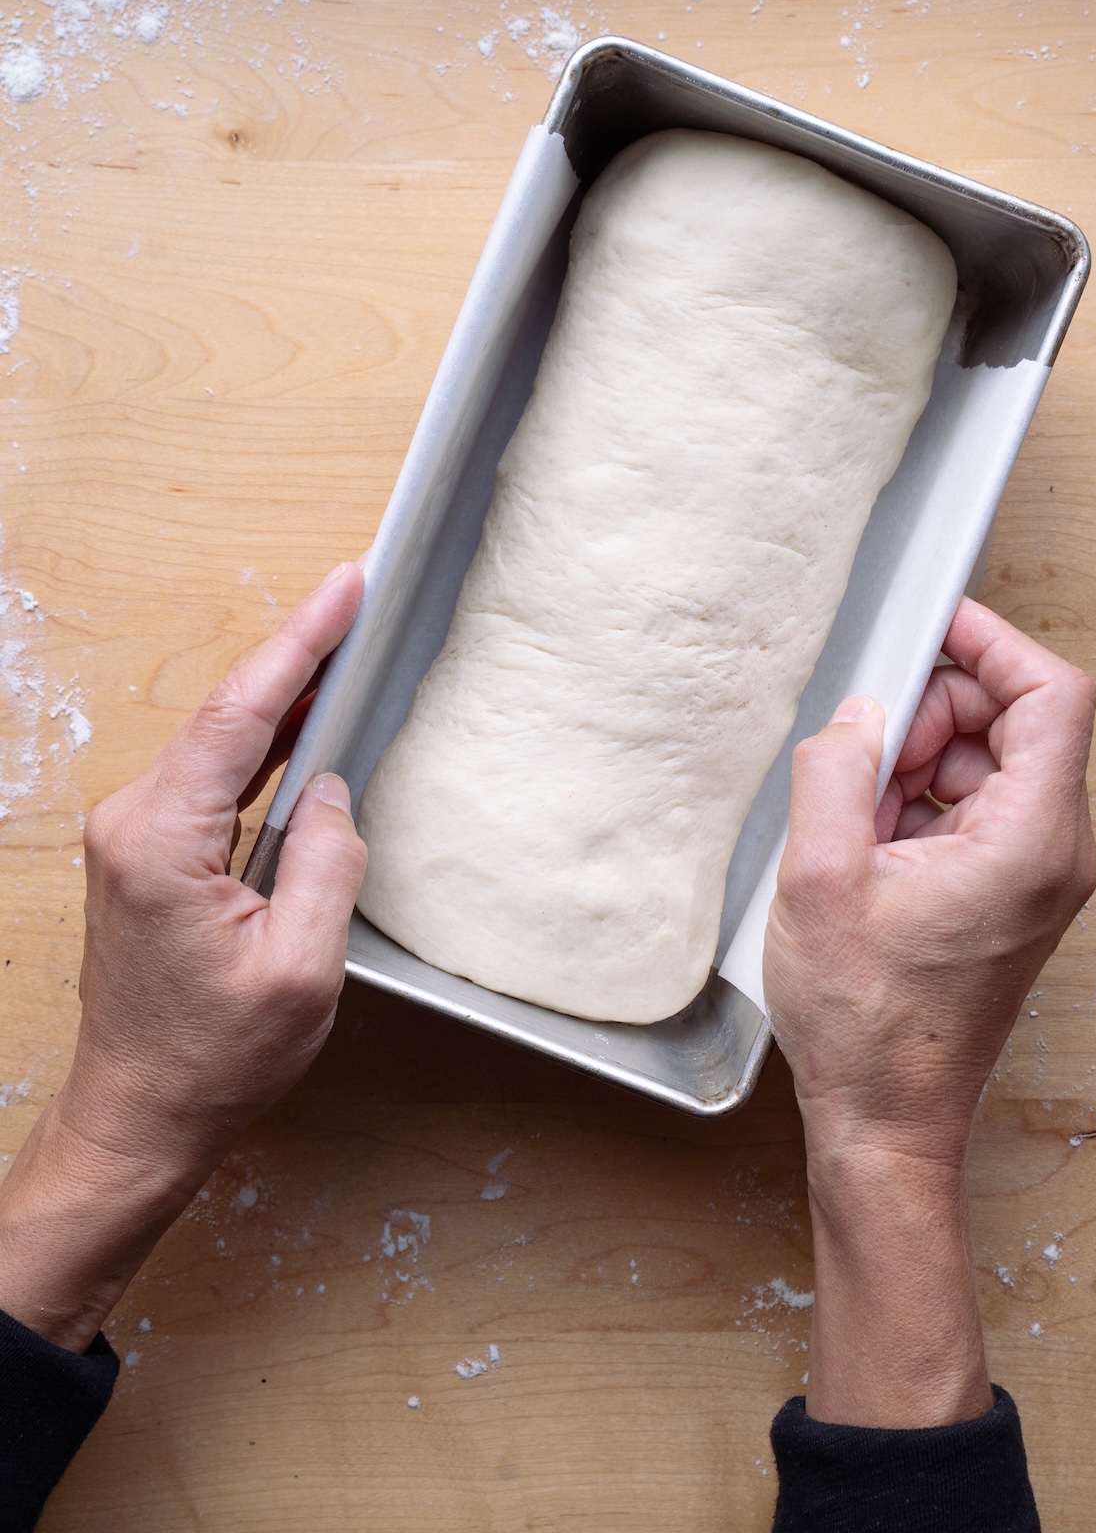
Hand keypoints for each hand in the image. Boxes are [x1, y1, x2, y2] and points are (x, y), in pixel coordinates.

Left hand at [0, 562, 366, 1352]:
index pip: (240, 717)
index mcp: (163, 842)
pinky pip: (209, 778)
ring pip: (217, 742)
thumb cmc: (214, 1059)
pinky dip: (258, 745)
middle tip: (357, 599)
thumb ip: (324, 864)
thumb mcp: (298, 968)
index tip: (344, 587)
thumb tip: (330, 790)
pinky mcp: (143, 854)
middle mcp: (132, 824)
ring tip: (342, 649)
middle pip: (225, 715)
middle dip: (295, 654)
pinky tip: (298, 728)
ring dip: (279, 697)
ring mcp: (131, 837)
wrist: (139, 1115)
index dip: (299, 644)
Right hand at [764, 597, 1095, 1425]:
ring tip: (852, 812)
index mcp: (1030, 842)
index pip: (1052, 695)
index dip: (993, 644)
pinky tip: (864, 840)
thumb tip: (858, 712)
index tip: (934, 626)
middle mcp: (1052, 854)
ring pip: (990, 763)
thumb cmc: (866, 1025)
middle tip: (862, 748)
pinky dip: (919, 801)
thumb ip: (837, 771)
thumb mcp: (820, 881)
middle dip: (934, 711)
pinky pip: (974, 809)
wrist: (885, 1118)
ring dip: (918, 761)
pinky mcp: (1008, 895)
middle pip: (1017, 723)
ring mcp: (1035, 877)